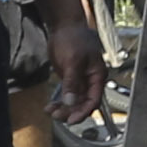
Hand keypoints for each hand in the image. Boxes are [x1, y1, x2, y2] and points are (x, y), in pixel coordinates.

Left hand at [43, 9, 104, 125]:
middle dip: (71, 112)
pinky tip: (49, 107)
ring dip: (64, 109)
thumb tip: (70, 102)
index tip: (71, 120)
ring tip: (50, 112)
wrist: (64, 26)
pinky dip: (59, 102)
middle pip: (83, 103)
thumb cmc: (73, 39)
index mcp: (97, 76)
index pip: (94, 100)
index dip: (83, 112)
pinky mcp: (70, 79)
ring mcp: (80, 80)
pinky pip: (67, 95)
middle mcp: (91, 80)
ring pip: (74, 101)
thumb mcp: (73, 61)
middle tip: (56, 116)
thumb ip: (72, 82)